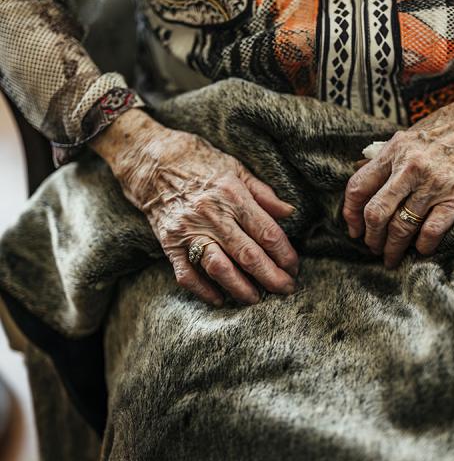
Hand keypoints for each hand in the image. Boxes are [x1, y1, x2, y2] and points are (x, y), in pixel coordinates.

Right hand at [91, 109, 298, 305]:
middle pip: (248, 255)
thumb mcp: (237, 169)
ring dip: (241, 288)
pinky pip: (187, 275)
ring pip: (220, 268)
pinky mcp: (169, 244)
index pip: (267, 233)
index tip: (294, 267)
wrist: (151, 161)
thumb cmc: (200, 163)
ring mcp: (189, 231)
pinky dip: (204, 291)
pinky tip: (220, 299)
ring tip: (256, 298)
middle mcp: (212, 215)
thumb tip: (290, 213)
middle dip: (271, 278)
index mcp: (233, 195)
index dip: (285, 255)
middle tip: (285, 289)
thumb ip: (264, 194)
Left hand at [343, 57, 453, 267]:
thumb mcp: (413, 132)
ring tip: (393, 257)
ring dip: (394, 248)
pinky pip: (432, 230)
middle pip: (376, 213)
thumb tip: (363, 170)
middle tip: (373, 248)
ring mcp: (434, 183)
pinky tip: (422, 250)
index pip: (358, 187)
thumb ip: (389, 154)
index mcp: (395, 150)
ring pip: (401, 227)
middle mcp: (410, 167)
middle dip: (371, 238)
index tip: (353, 228)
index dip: (350, 213)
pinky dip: (424, 246)